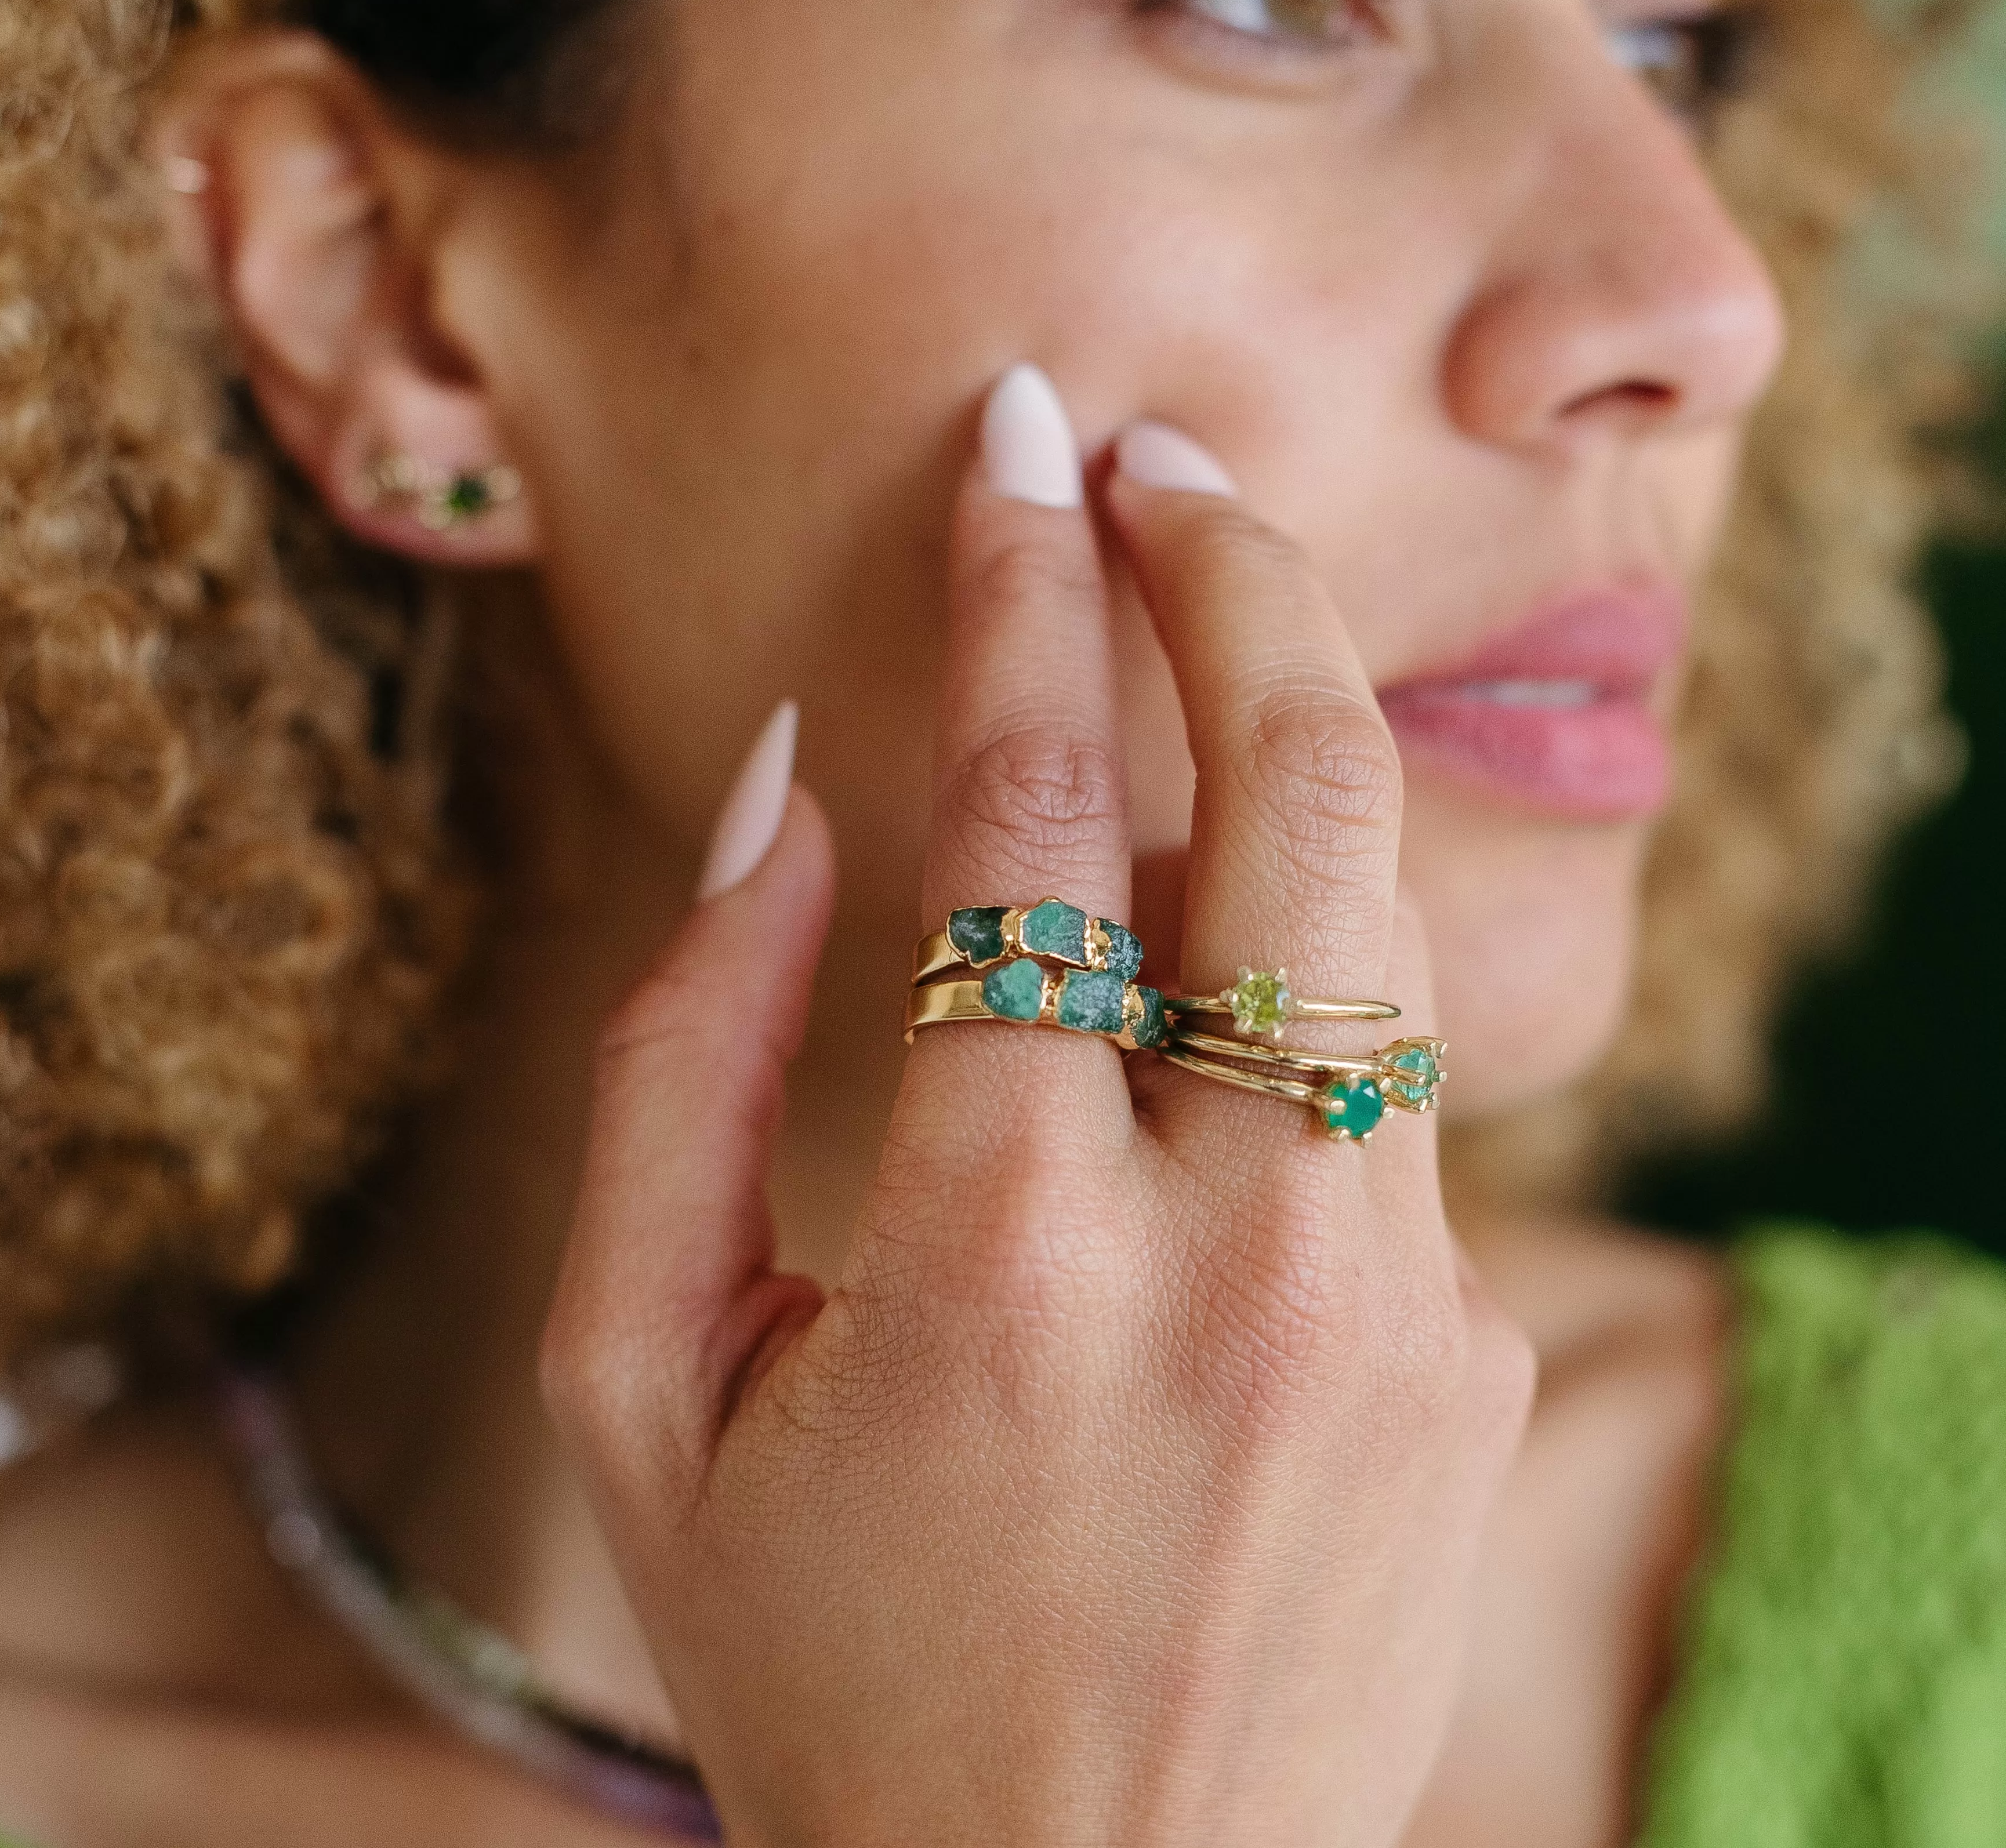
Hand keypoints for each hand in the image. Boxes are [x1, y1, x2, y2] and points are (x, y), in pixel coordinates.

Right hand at [543, 374, 1534, 1847]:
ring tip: (1213, 616)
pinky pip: (1384, 1083)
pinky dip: (1292, 976)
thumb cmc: (821, 1662)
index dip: (1014, 600)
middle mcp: (1238, 1256)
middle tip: (1168, 461)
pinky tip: (1204, 981)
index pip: (1025, 829)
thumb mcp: (639, 1384)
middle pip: (1299, 802)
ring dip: (1299, 729)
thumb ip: (672, 1062)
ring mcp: (1396, 1303)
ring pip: (1381, 915)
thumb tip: (773, 794)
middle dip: (1239, 578)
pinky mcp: (1471, 1346)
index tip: (1016, 447)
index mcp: (993, 1259)